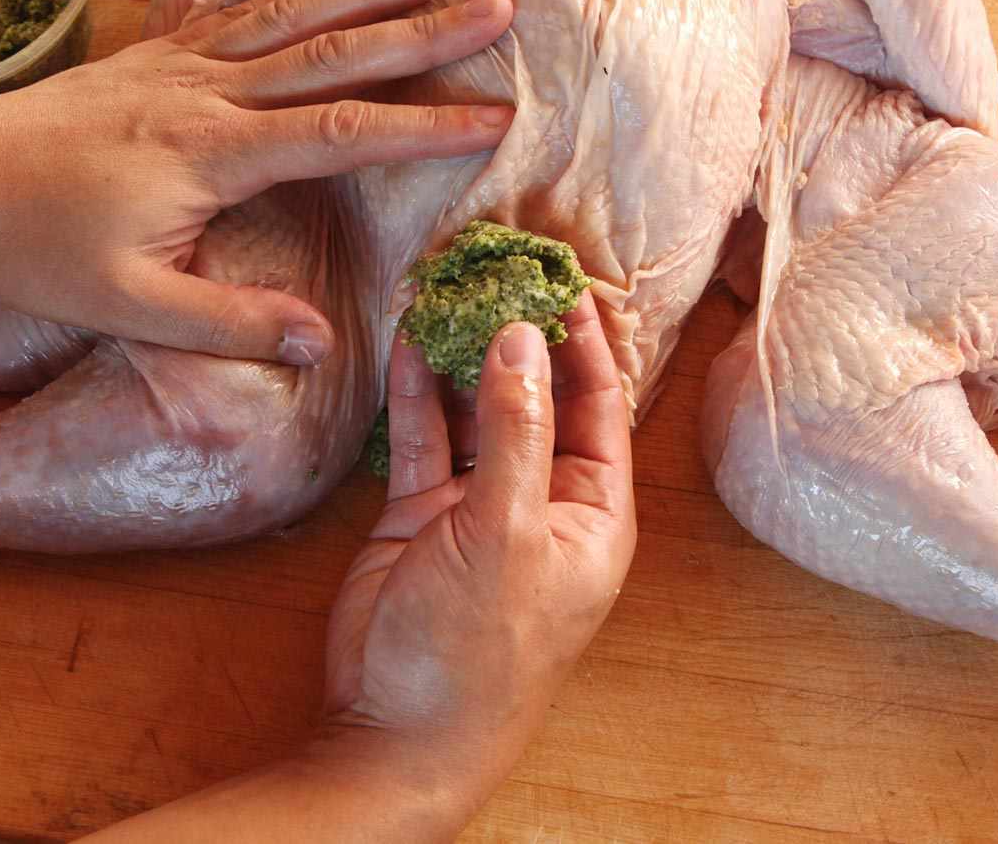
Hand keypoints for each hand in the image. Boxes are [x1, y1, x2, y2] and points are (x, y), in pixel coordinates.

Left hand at [0, 0, 512, 364]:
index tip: (496, 117)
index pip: (340, 134)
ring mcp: (188, 61)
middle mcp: (209, 92)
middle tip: (501, 5)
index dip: (424, 125)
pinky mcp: (169, 50)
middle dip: (424, 29)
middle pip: (335, 52)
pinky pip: (252, 6)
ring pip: (300, 15)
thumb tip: (322, 341)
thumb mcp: (128, 307)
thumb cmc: (39, 247)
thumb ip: (229, 323)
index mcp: (211, 153)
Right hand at [322, 290, 635, 832]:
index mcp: (592, 510)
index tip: (565, 280)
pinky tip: (408, 340)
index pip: (602, 405)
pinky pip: (426, 436)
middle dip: (521, 337)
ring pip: (477, 408)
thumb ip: (516, 429)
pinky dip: (417, 391)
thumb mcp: (508, 531)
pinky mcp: (424, 511)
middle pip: (539, 397)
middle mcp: (542, 498)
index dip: (587, 342)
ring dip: (463, 355)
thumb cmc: (479, 649)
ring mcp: (480, 503)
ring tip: (449, 288)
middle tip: (500, 268)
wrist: (396, 730)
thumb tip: (522, 336)